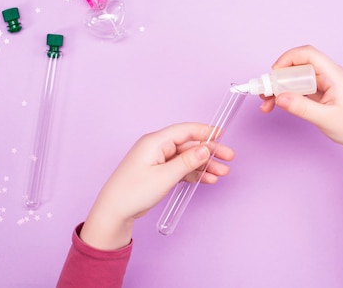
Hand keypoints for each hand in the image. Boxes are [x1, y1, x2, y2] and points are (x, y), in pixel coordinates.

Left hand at [80, 123, 234, 249]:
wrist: (114, 212)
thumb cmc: (133, 192)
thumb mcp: (164, 177)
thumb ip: (187, 162)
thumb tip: (205, 148)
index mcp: (155, 141)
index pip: (185, 130)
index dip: (205, 131)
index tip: (222, 134)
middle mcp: (157, 147)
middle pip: (189, 145)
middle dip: (210, 152)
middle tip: (228, 158)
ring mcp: (157, 160)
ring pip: (187, 158)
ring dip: (205, 165)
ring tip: (222, 173)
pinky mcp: (158, 172)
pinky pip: (181, 168)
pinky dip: (194, 173)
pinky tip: (208, 179)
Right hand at [260, 45, 342, 176]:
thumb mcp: (326, 119)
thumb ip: (302, 108)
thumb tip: (279, 97)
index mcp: (334, 75)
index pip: (309, 55)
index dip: (288, 59)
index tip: (274, 73)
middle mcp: (328, 75)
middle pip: (298, 66)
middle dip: (279, 77)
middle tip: (265, 91)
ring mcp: (323, 84)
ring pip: (295, 78)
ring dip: (279, 87)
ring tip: (266, 102)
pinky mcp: (319, 93)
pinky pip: (298, 89)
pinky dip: (286, 95)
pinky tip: (275, 104)